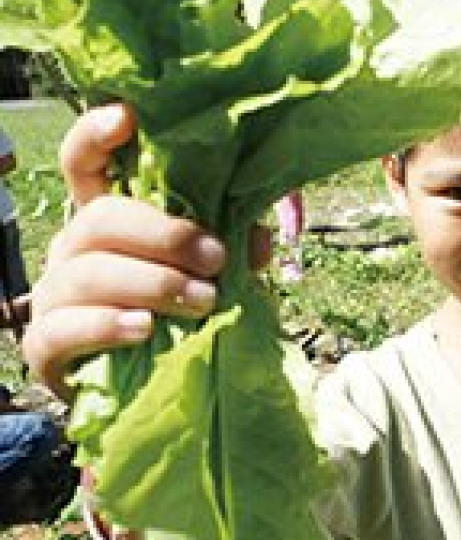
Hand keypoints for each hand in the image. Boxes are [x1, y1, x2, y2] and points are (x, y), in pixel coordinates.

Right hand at [21, 104, 268, 399]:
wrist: (146, 391)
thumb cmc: (177, 317)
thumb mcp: (211, 278)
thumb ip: (231, 251)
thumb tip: (257, 238)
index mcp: (109, 221)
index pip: (84, 165)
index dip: (96, 136)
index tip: (126, 117)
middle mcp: (74, 248)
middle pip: (102, 219)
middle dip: (165, 235)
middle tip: (216, 260)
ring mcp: (54, 295)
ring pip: (90, 272)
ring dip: (153, 282)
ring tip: (203, 301)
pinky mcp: (45, 346)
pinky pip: (62, 328)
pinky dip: (107, 325)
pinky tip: (144, 328)